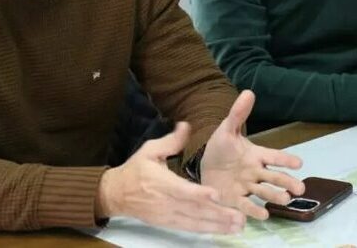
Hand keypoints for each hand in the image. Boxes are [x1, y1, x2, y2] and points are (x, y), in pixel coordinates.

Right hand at [96, 122, 244, 233]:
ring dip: (217, 225)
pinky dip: (207, 230)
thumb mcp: (150, 150)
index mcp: (162, 182)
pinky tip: (223, 230)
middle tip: (239, 217)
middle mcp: (166, 202)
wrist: (117, 194)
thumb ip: (171, 141)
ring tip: (238, 226)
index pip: (182, 190)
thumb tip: (186, 125)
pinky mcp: (169, 223)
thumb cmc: (135, 170)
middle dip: (218, 215)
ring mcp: (168, 215)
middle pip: (194, 210)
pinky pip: (190, 228)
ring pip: (195, 222)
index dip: (199, 194)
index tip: (216, 194)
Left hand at [201, 90, 304, 219]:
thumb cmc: (222, 148)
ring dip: (275, 196)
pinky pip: (247, 205)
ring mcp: (247, 187)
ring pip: (264, 192)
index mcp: (256, 155)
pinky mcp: (236, 200)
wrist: (205, 166)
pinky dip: (255, 210)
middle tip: (300, 189)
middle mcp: (255, 172)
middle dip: (287, 182)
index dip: (285, 159)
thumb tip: (248, 92)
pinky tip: (263, 215)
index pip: (274, 156)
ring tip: (286, 200)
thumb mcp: (227, 130)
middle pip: (274, 177)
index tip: (299, 163)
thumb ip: (238, 114)